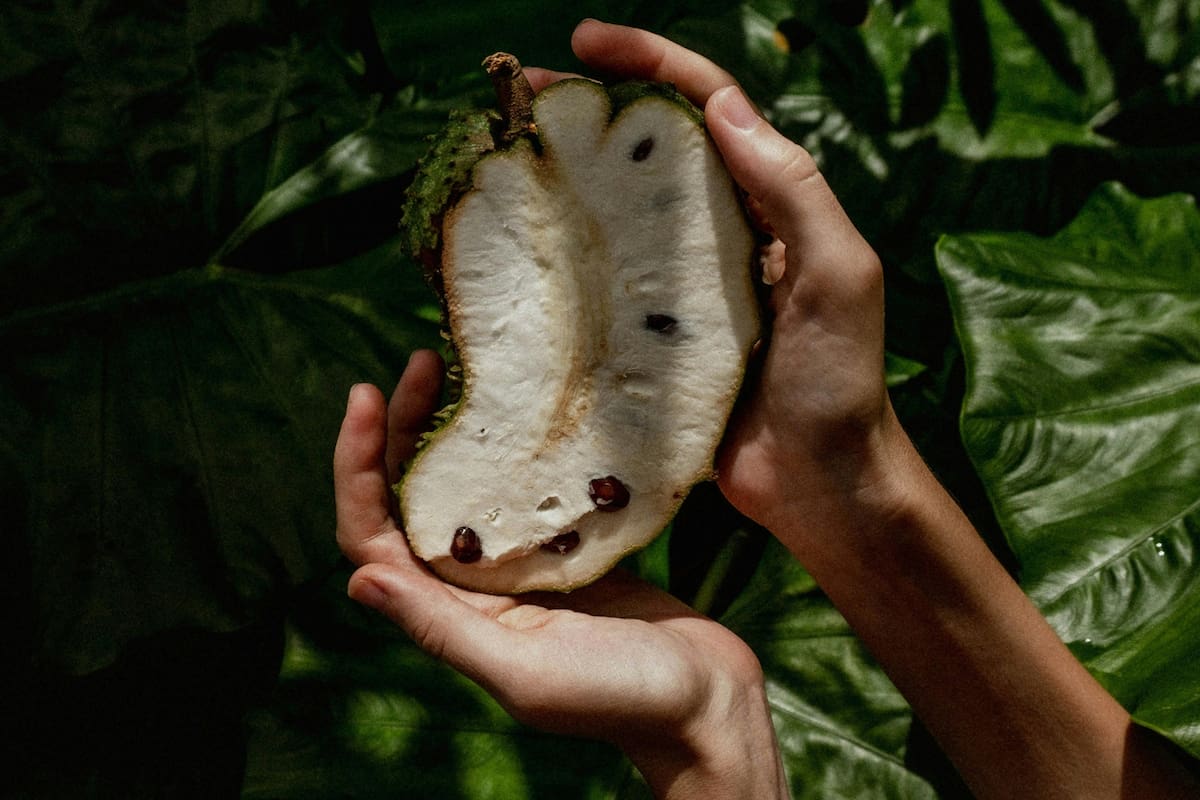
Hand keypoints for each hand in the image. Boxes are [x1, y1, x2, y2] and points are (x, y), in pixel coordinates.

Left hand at [334, 351, 788, 798]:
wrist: (706, 704)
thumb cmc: (619, 698)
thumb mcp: (525, 670)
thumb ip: (442, 629)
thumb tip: (357, 578)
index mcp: (450, 614)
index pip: (371, 534)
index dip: (356, 466)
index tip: (366, 394)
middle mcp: (473, 587)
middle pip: (411, 497)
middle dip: (402, 429)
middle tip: (422, 359)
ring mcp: (520, 566)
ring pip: (463, 486)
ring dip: (451, 429)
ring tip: (460, 366)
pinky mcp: (567, 551)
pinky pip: (522, 490)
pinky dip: (513, 447)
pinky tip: (529, 408)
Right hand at [532, 21, 903, 543]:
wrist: (823, 489)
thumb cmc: (840, 384)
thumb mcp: (840, 275)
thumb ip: (793, 189)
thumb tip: (723, 106)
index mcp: (768, 207)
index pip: (709, 108)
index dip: (652, 63)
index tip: (584, 43)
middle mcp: (720, 237)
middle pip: (650, 152)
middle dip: (591, 111)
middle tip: (523, 96)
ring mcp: (681, 291)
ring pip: (618, 216)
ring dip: (567, 182)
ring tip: (506, 159)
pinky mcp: (653, 343)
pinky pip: (602, 291)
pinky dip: (564, 267)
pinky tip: (520, 258)